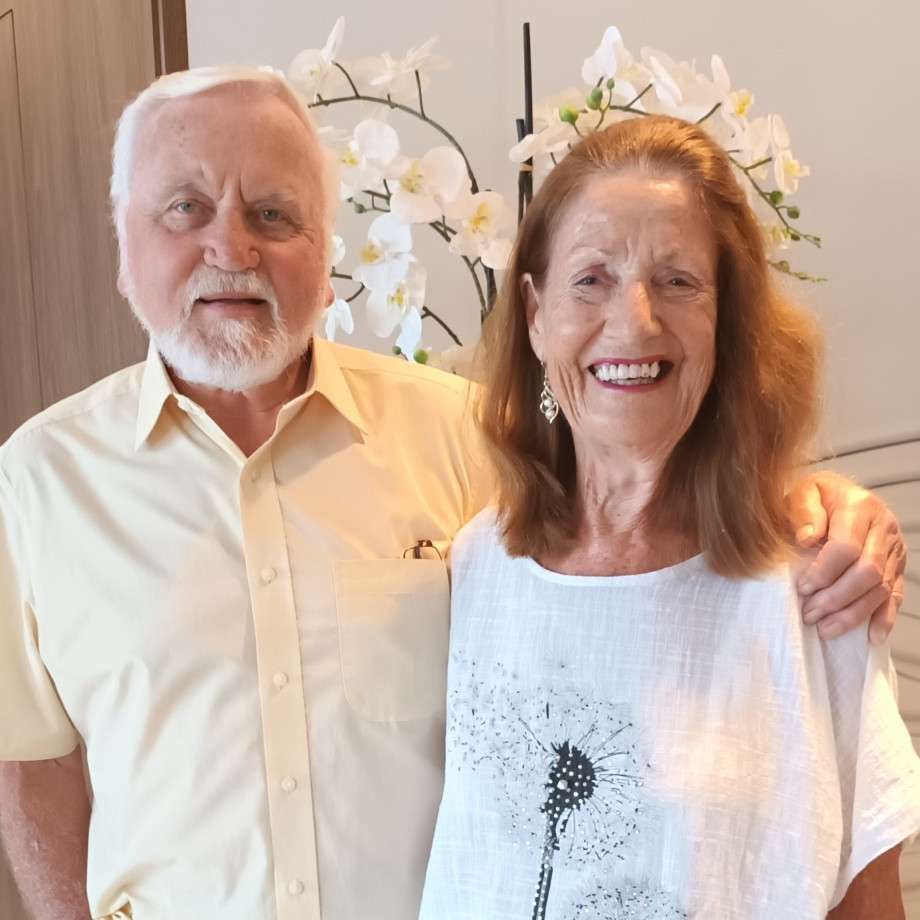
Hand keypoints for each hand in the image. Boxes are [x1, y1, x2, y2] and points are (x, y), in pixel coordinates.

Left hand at [785, 471, 905, 643]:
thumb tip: (807, 539)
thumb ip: (802, 511)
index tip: (802, 588)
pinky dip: (884, 618)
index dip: (824, 572)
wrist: (839, 494)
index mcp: (859, 508)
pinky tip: (871, 636)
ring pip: (881, 589)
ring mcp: (895, 550)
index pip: (847, 547)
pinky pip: (895, 596)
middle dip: (837, 598)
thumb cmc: (816, 497)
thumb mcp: (803, 492)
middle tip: (810, 614)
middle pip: (867, 572)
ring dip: (853, 614)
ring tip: (825, 629)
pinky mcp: (898, 567)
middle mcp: (883, 529)